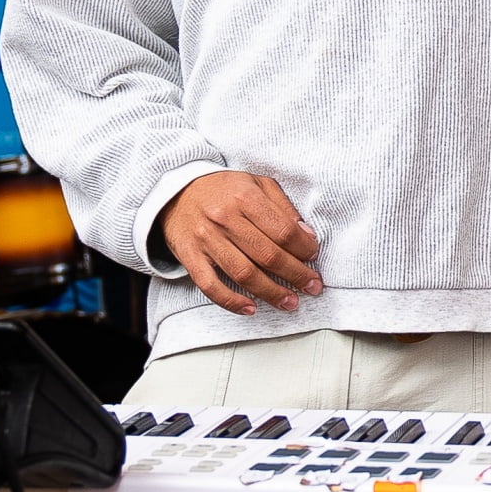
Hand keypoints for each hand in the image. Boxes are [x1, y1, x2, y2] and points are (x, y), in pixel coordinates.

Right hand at [158, 171, 320, 315]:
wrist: (176, 191)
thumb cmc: (223, 189)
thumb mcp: (256, 183)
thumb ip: (282, 206)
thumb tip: (306, 234)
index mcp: (245, 197)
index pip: (283, 230)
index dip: (304, 248)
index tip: (314, 257)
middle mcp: (225, 218)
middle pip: (268, 255)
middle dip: (296, 275)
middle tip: (312, 286)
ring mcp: (206, 240)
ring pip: (244, 273)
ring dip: (271, 292)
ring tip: (290, 302)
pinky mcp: (190, 257)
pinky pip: (211, 285)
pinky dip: (231, 301)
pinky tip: (250, 308)